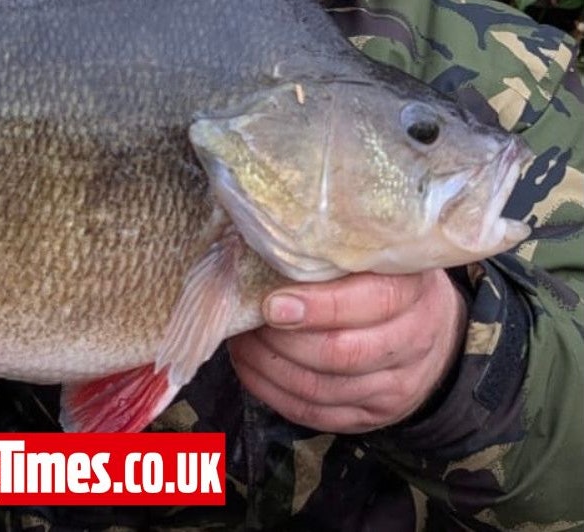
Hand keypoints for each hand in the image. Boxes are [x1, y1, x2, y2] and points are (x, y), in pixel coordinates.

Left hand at [227, 269, 465, 433]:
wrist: (429, 332)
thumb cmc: (384, 281)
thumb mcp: (374, 257)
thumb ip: (333, 255)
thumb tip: (267, 255)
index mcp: (414, 292)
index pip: (372, 303)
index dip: (318, 306)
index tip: (272, 303)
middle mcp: (413, 342)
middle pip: (341, 353)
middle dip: (283, 341)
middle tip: (249, 321)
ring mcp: (395, 387)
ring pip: (320, 389)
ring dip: (269, 366)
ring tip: (242, 341)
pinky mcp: (371, 416)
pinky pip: (312, 413)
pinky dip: (272, 391)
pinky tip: (251, 368)